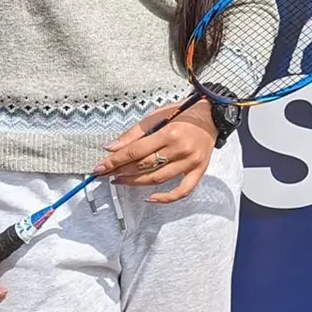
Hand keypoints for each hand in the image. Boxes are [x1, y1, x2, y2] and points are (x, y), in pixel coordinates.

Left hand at [96, 100, 218, 203]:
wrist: (212, 115)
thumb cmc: (184, 112)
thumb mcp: (157, 116)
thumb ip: (134, 133)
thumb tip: (111, 148)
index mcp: (168, 133)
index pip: (135, 151)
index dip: (115, 161)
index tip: (99, 168)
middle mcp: (180, 149)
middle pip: (144, 166)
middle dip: (121, 171)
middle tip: (105, 174)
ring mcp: (190, 162)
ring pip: (157, 179)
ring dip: (135, 182)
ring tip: (120, 181)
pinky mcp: (199, 170)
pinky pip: (182, 191)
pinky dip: (166, 198)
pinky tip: (150, 198)